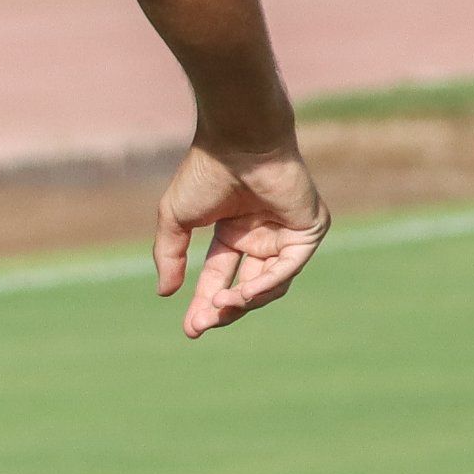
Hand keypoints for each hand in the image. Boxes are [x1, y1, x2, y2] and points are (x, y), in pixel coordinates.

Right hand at [152, 140, 326, 338]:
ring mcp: (287, 233)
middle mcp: (262, 235)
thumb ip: (169, 256)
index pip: (218, 276)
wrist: (237, 143)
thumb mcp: (175, 220)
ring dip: (245, 300)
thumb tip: (165, 293)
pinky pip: (289, 267)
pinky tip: (243, 293)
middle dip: (223, 308)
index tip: (191, 329)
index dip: (204, 302)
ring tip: (220, 305)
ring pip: (271, 284)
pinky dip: (267, 283)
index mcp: (233, 231)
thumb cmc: (205, 173)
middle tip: (202, 326)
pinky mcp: (309, 230)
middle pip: (246, 286)